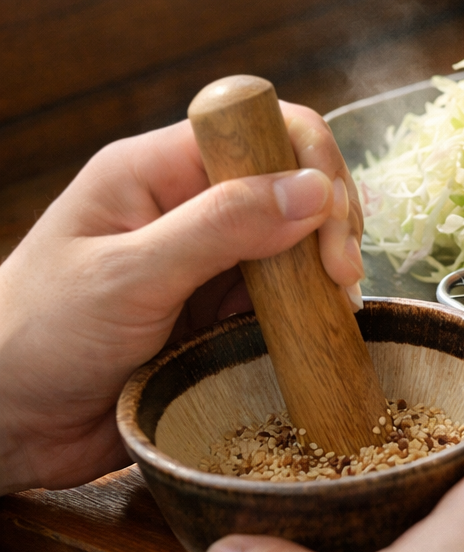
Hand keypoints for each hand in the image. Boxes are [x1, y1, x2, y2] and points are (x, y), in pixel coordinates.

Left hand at [0, 104, 363, 494]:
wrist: (5, 425)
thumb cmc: (36, 339)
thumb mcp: (128, 277)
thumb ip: (220, 228)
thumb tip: (313, 189)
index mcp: (154, 171)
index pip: (258, 126)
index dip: (308, 161)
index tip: (330, 222)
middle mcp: (186, 204)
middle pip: (290, 178)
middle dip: (329, 216)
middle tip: (341, 275)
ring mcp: (206, 258)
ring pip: (295, 238)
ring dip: (325, 265)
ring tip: (337, 305)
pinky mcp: (218, 309)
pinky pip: (283, 293)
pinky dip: (310, 307)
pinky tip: (320, 328)